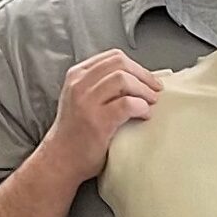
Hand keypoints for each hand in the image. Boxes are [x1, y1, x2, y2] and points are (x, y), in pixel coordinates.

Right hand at [40, 48, 162, 181]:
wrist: (60, 159)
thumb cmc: (76, 132)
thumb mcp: (80, 98)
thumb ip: (99, 85)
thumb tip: (135, 79)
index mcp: (77, 75)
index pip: (113, 57)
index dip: (136, 66)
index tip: (148, 79)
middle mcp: (79, 84)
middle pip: (120, 64)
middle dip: (144, 76)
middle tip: (155, 90)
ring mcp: (86, 102)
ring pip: (123, 80)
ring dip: (144, 90)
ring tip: (151, 103)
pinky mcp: (97, 121)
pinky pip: (127, 104)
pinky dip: (141, 107)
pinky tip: (144, 115)